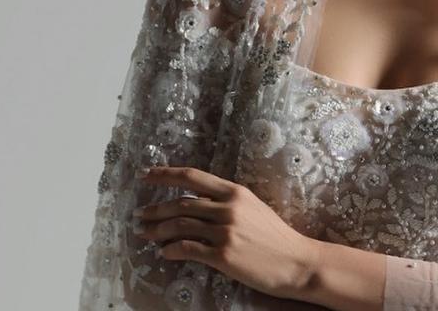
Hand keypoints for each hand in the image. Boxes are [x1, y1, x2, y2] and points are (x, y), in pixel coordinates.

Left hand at [133, 165, 322, 300]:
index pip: (192, 177)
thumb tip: (196, 203)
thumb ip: (226, 203)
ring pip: (180, 226)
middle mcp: (228, 208)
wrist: (297, 262)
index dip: (165, 175)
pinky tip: (164, 253)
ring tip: (146, 234)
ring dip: (158, 230)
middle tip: (140, 216)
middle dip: (155, 209)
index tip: (145, 175)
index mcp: (235, 192)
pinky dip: (171, 250)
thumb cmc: (276, 237)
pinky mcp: (223, 256)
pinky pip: (187, 249)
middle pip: (180, 204)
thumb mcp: (253, 209)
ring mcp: (225, 232)